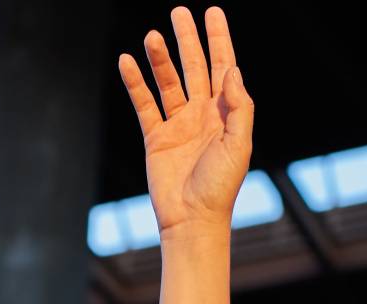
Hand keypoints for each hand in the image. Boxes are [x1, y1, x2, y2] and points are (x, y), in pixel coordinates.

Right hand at [117, 6, 253, 239]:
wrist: (192, 219)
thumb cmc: (221, 187)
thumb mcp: (239, 145)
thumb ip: (239, 107)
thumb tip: (232, 71)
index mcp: (225, 114)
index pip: (222, 67)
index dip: (218, 39)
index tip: (211, 13)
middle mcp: (202, 114)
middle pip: (194, 67)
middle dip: (188, 39)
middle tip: (179, 12)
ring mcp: (178, 124)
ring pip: (168, 82)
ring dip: (160, 58)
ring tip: (152, 35)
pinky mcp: (156, 137)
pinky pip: (144, 104)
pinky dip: (136, 83)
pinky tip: (128, 62)